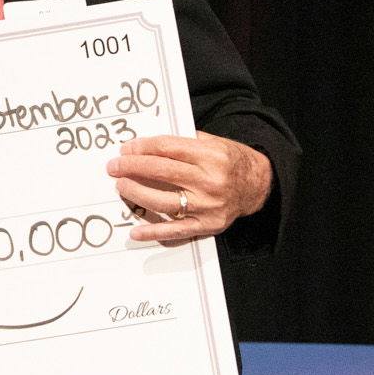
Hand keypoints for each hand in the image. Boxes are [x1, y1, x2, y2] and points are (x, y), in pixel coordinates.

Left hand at [105, 132, 272, 245]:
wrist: (259, 186)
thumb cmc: (231, 161)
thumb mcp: (214, 142)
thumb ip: (183, 143)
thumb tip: (145, 147)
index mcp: (212, 156)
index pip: (168, 149)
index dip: (143, 148)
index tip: (126, 149)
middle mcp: (211, 182)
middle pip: (163, 172)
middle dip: (133, 168)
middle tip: (115, 167)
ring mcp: (208, 206)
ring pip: (165, 201)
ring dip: (137, 194)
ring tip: (122, 187)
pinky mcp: (207, 225)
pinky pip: (176, 231)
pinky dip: (154, 232)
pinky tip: (136, 231)